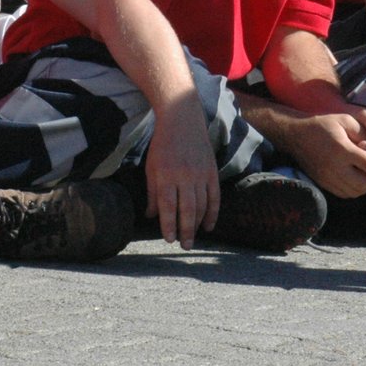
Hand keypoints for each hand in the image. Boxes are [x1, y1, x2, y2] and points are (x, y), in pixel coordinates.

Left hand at [144, 106, 220, 249]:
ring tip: (193, 238)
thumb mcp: (151, 167)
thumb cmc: (162, 145)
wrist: (182, 119)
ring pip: (202, 206)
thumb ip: (152, 193)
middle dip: (186, 230)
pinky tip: (209, 226)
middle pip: (187, 210)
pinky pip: (215, 197)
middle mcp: (185, 176)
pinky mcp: (212, 171)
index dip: (169, 225)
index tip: (169, 239)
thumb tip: (152, 216)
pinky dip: (213, 213)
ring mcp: (201, 174)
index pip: (168, 206)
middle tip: (184, 246)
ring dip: (198, 224)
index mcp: (166, 175)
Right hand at [287, 108, 365, 198]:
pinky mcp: (323, 183)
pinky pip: (345, 193)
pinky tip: (362, 180)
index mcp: (341, 149)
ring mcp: (327, 178)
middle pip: (364, 183)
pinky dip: (357, 190)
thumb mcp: (346, 120)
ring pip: (355, 191)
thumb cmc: (324, 124)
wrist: (296, 135)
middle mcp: (334, 167)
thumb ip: (365, 132)